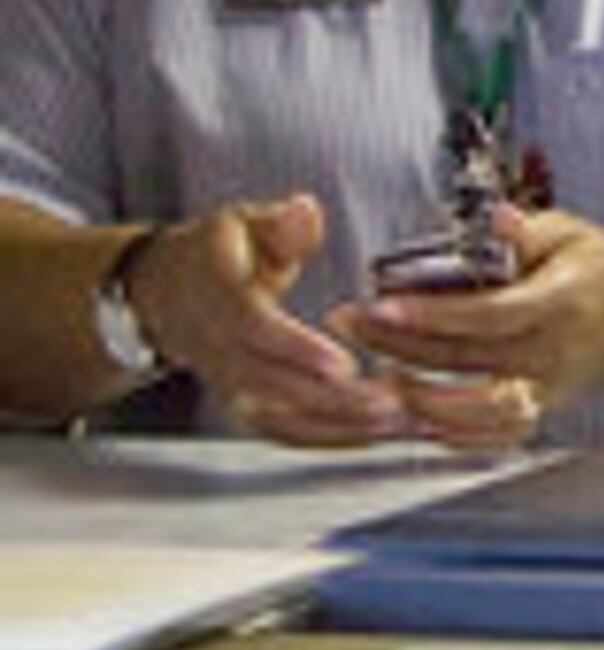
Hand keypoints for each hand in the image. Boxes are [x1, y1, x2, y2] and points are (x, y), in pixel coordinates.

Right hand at [126, 193, 412, 448]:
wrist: (165, 291)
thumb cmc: (220, 252)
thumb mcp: (244, 222)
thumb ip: (278, 223)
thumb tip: (302, 212)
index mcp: (214, 290)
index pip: (250, 325)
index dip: (294, 348)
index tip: (342, 364)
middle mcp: (213, 343)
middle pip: (267, 381)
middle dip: (328, 398)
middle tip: (388, 402)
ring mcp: (223, 378)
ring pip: (274, 414)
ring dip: (332, 424)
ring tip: (392, 421)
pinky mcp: (239, 401)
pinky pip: (278, 429)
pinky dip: (324, 437)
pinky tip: (372, 433)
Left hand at [333, 204, 603, 448]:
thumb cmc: (593, 268)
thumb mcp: (567, 234)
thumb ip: (526, 231)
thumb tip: (496, 219)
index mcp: (562, 302)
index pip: (492, 315)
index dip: (435, 314)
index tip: (382, 304)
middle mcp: (554, 352)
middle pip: (465, 360)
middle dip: (397, 345)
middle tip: (349, 322)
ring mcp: (547, 389)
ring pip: (474, 410)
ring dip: (416, 398)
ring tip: (370, 375)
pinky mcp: (539, 412)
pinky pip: (490, 438)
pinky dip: (447, 434)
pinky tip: (409, 413)